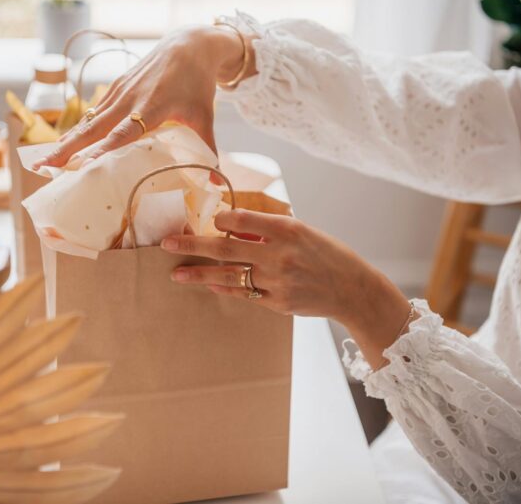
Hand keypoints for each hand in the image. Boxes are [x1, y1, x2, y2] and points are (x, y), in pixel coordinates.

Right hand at [33, 25, 255, 169]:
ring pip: (87, 122)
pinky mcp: (115, 88)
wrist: (189, 45)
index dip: (102, 150)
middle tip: (44, 169)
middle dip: (68, 150)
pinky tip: (64, 147)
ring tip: (44, 163)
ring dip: (65, 142)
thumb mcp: (205, 116)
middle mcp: (129, 99)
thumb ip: (209, 149)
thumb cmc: (198, 83)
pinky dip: (76, 131)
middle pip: (93, 128)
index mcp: (152, 107)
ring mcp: (119, 93)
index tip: (82, 166)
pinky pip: (92, 113)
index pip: (122, 133)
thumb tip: (217, 181)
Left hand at [161, 208, 411, 368]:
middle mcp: (279, 254)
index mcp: (287, 229)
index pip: (240, 218)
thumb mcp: (303, 232)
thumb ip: (267, 230)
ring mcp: (277, 281)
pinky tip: (209, 284)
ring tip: (175, 274)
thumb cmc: (326, 254)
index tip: (210, 220)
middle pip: (225, 248)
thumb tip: (230, 228)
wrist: (353, 290)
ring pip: (228, 276)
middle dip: (192, 245)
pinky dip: (224, 288)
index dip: (220, 219)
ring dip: (199, 274)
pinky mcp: (277, 302)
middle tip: (167, 244)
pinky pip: (243, 295)